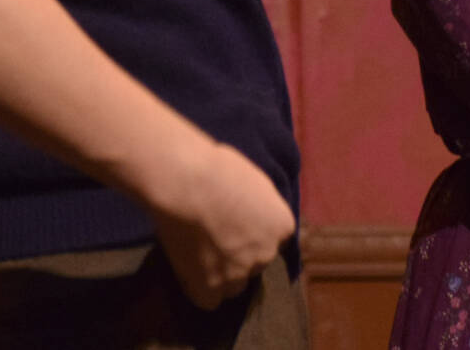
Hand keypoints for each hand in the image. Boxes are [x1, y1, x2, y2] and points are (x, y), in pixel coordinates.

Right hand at [147, 140, 294, 309]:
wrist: (186, 184)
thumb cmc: (217, 168)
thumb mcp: (255, 181)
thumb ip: (259, 205)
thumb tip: (250, 211)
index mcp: (282, 225)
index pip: (275, 240)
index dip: (255, 234)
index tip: (238, 226)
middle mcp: (266, 253)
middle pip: (256, 263)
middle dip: (241, 255)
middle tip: (217, 239)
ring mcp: (239, 273)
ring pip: (235, 286)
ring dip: (223, 276)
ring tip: (201, 257)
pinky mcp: (210, 287)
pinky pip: (210, 301)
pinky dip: (201, 291)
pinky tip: (191, 274)